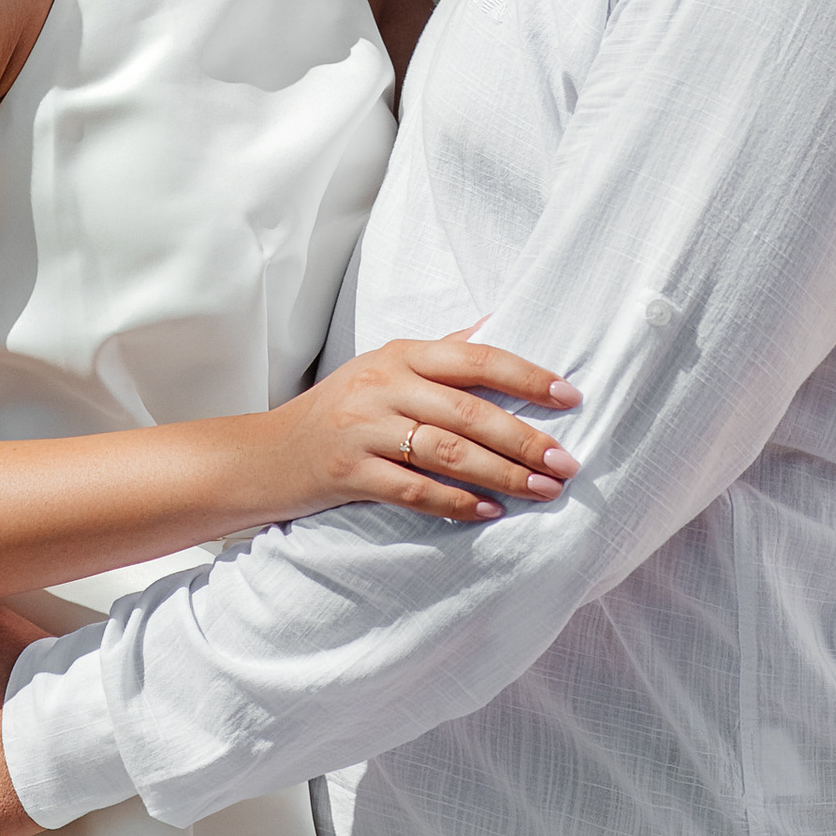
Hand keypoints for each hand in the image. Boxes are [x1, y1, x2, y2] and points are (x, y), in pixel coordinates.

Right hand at [260, 332, 579, 524]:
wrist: (265, 455)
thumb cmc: (339, 410)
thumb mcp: (383, 368)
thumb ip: (440, 352)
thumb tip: (496, 324)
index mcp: (400, 354)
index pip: (476, 358)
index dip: (527, 376)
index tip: (570, 397)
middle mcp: (383, 385)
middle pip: (469, 411)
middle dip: (525, 439)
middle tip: (567, 462)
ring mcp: (363, 428)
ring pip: (449, 452)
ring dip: (504, 474)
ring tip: (544, 490)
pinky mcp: (348, 472)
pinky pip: (414, 490)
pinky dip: (457, 502)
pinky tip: (491, 512)